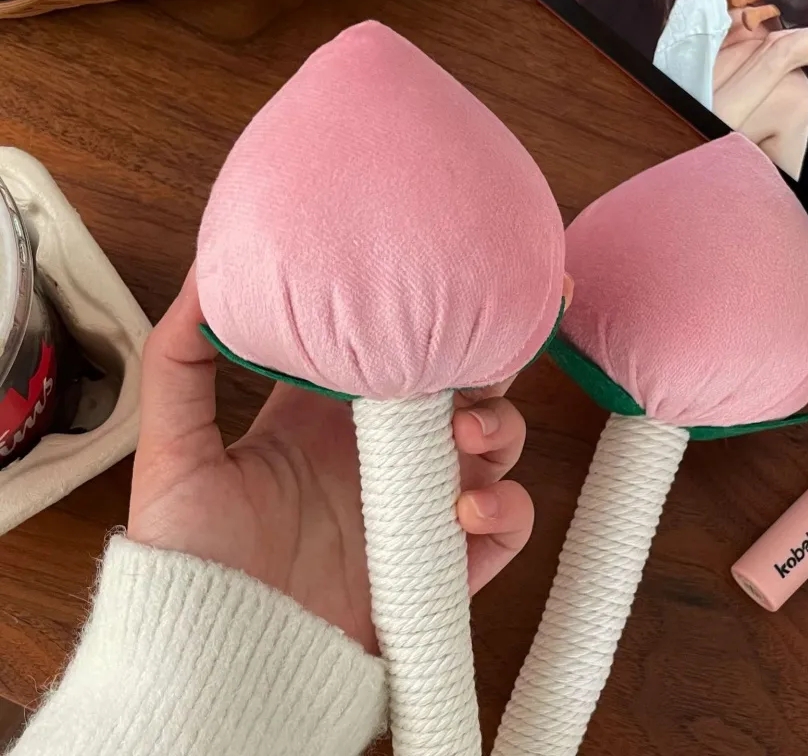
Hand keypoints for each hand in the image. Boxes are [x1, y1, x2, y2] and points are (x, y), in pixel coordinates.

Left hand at [129, 270, 535, 654]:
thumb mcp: (175, 447)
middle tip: (481, 341)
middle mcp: (384, 453)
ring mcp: (420, 506)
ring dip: (499, 427)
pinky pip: (505, 526)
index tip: (438, 283)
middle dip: (482, 360)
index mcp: (330, 418)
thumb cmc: (192, 555)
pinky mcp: (444, 561)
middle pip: (459, 387)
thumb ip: (182, 360)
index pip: (391, 352)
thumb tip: (204, 278)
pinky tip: (467, 507)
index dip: (420, 318)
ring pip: (496, 445)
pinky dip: (506, 509)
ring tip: (467, 430)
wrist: (220, 654)